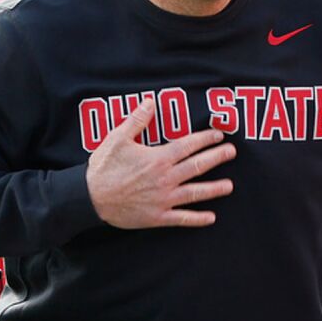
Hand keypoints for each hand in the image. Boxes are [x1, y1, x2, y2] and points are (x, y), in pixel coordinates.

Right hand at [86, 96, 235, 228]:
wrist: (89, 198)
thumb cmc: (103, 167)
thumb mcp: (117, 138)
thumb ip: (137, 120)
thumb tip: (151, 101)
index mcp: (158, 158)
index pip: (188, 146)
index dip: (206, 139)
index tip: (220, 135)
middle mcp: (165, 179)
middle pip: (197, 166)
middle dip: (217, 158)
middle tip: (232, 153)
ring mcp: (164, 199)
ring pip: (195, 193)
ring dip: (214, 189)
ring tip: (230, 186)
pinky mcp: (158, 216)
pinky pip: (182, 218)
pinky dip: (197, 219)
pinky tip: (211, 218)